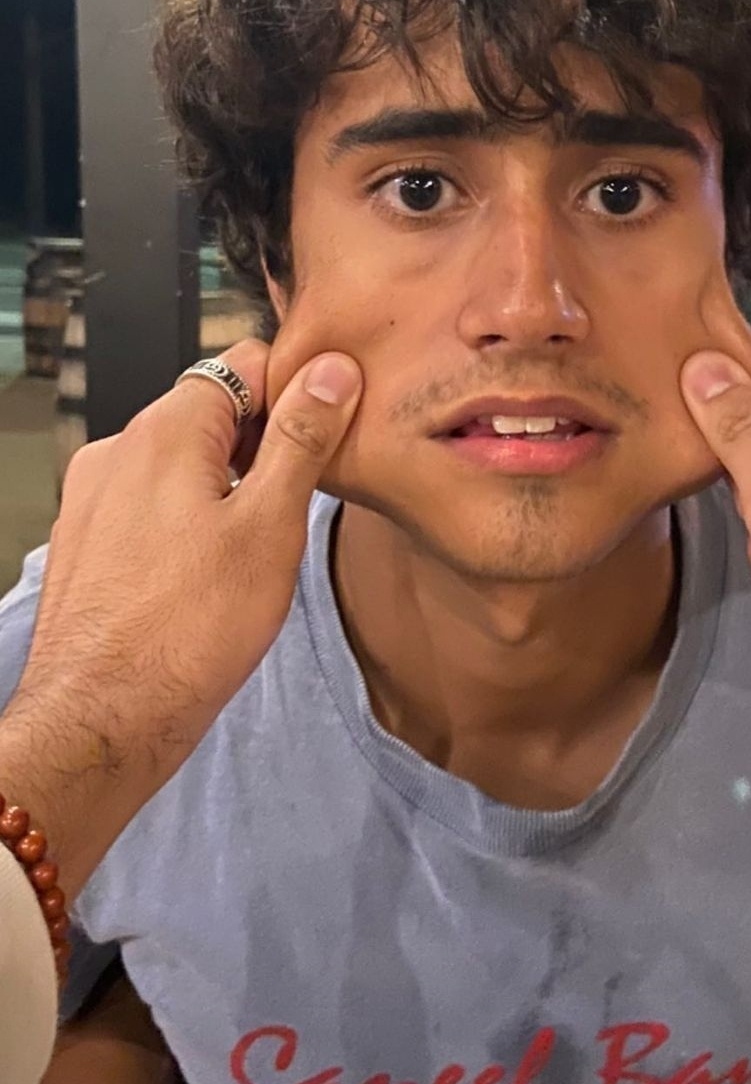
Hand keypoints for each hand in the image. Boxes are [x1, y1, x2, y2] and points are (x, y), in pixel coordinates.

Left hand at [0, 339, 361, 896]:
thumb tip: (331, 373)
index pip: (246, 363)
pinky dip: (185, 524)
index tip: (326, 438)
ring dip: (224, 488)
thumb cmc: (188, 632)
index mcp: (165, 429)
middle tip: (296, 508)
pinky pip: (149, 506)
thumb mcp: (271, 526)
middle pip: (212, 413)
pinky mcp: (85, 543)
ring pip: (181, 464)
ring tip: (252, 553)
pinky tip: (205, 578)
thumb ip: (301, 439)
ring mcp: (93, 497)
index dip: (296, 393)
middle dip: (261, 447)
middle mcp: (118, 449)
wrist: (102, 720)